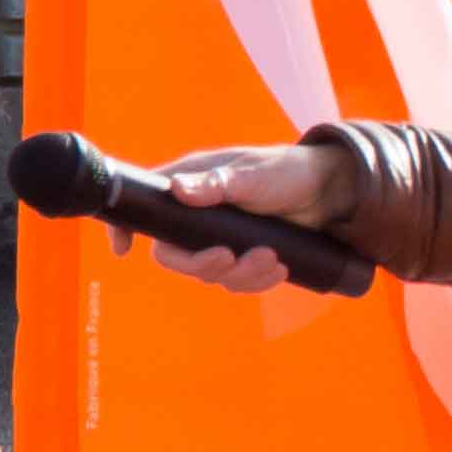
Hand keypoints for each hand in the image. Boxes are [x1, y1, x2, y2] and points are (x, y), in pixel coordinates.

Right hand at [141, 143, 335, 299]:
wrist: (328, 190)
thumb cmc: (286, 170)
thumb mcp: (252, 175)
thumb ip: (217, 184)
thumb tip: (179, 191)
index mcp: (190, 185)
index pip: (147, 207)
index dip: (128, 228)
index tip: (123, 250)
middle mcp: (199, 214)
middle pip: (176, 254)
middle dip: (202, 265)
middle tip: (231, 258)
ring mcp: (220, 236)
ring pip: (211, 273)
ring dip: (240, 275)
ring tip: (273, 259)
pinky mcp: (243, 254)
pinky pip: (237, 280)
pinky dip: (256, 281)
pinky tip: (279, 270)